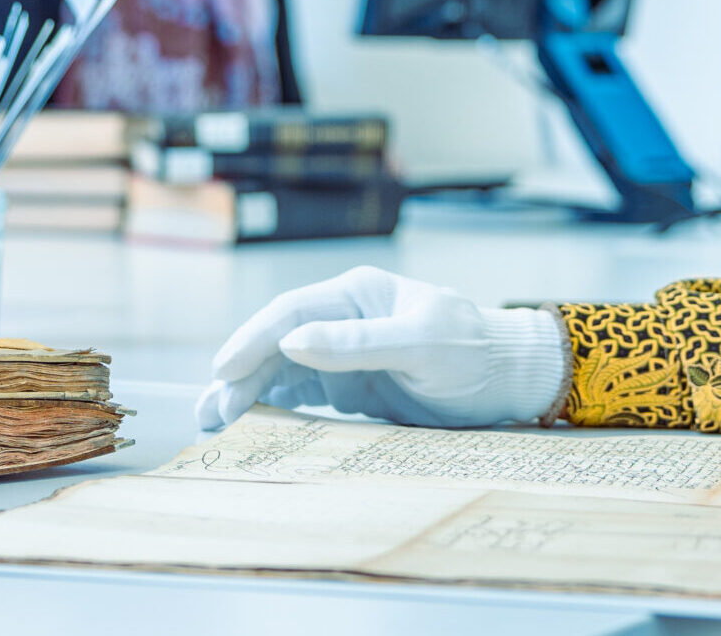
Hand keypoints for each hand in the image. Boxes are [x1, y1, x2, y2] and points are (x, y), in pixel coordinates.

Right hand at [194, 266, 567, 430]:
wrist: (507, 380)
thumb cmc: (472, 350)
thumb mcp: (422, 342)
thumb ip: (360, 342)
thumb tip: (294, 340)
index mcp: (356, 294)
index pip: (291, 313)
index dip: (253, 340)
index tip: (224, 370)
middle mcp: (342, 321)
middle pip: (277, 345)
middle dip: (241, 375)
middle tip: (213, 411)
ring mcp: (343, 355)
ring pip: (282, 372)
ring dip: (248, 394)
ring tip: (215, 421)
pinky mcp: (349, 389)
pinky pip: (302, 397)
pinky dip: (273, 410)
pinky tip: (249, 427)